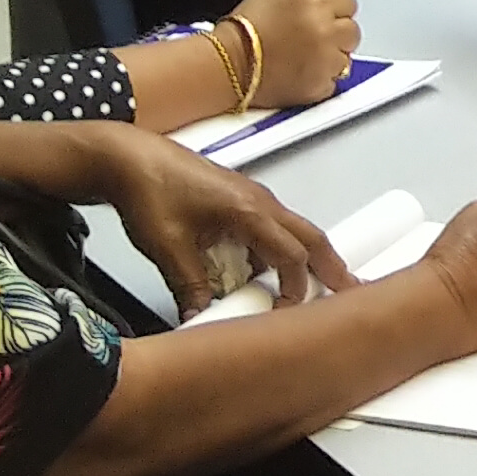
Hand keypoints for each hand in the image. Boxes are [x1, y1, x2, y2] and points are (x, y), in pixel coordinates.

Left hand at [91, 125, 352, 317]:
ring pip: (291, 230)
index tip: (288, 316)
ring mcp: (250, 196)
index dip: (296, 289)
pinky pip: (269, 227)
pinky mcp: (236, 197)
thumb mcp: (168, 248)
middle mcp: (259, 200)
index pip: (291, 256)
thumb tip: (201, 318)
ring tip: (310, 286)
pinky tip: (260, 272)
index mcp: (249, 211)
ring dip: (303, 258)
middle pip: (310, 236)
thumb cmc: (149, 191)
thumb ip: (190, 287)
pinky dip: (275, 250)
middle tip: (349, 290)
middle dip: (330, 265)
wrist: (127, 157)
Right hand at [228, 0, 359, 107]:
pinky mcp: (318, 87)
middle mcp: (325, 32)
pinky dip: (320, 80)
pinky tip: (300, 74)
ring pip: (346, 58)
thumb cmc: (241, 32)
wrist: (225, 65)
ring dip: (331, 58)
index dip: (336, 11)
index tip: (328, 17)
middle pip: (352, 32)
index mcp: (315, 5)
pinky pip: (332, 82)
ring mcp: (324, 61)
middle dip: (337, 35)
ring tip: (304, 58)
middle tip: (315, 39)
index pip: (349, 3)